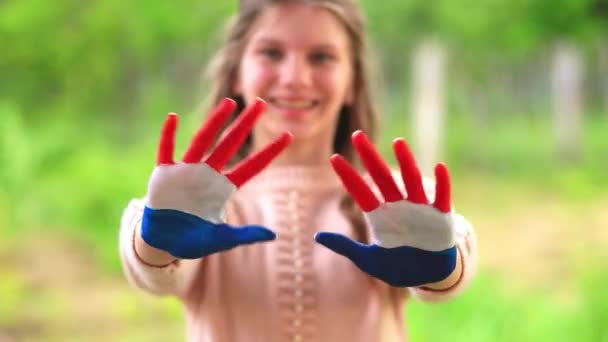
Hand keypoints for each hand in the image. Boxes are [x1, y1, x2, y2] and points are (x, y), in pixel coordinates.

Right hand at [141, 98, 291, 258]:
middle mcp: (209, 174)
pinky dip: (168, 135)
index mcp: (225, 188)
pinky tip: (173, 118)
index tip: (289, 136)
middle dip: (245, 124)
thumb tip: (272, 235)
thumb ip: (244, 235)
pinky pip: (166, 151)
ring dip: (215, 122)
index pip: (253, 165)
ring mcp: (186, 171)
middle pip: (231, 143)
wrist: (162, 241)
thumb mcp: (221, 239)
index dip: (270, 152)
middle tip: (261, 103)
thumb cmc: (193, 239)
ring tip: (230, 103)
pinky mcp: (164, 174)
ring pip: (203, 140)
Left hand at [315, 131, 455, 286]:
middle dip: (369, 156)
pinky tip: (438, 167)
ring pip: (411, 180)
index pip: (360, 191)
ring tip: (397, 142)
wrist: (427, 276)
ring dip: (406, 161)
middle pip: (381, 176)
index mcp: (379, 216)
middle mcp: (397, 206)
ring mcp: (419, 209)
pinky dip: (441, 183)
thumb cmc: (396, 266)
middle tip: (356, 134)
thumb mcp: (367, 259)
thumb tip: (317, 236)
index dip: (347, 176)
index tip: (333, 158)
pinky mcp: (440, 217)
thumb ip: (344, 247)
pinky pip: (441, 197)